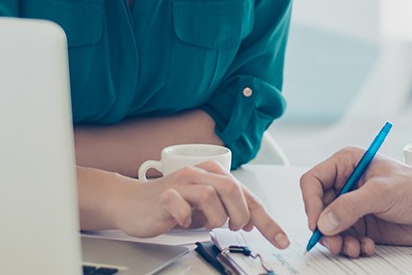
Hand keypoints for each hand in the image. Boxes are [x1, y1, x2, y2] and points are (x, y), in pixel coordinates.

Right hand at [80, 162, 289, 247]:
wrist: (131, 202)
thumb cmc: (169, 203)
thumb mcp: (204, 206)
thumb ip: (227, 209)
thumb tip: (251, 221)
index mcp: (213, 173)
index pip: (247, 195)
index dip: (267, 220)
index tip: (280, 238)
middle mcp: (198, 173)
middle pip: (233, 189)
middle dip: (240, 215)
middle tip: (234, 228)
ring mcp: (180, 183)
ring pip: (211, 196)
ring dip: (214, 218)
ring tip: (206, 224)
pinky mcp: (164, 195)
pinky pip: (181, 204)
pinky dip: (187, 218)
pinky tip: (185, 222)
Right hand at [299, 147, 411, 257]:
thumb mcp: (383, 192)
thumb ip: (351, 206)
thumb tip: (324, 222)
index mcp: (348, 163)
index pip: (314, 180)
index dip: (311, 202)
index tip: (317, 222)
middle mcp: (347, 184)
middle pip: (318, 208)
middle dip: (325, 228)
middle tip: (335, 243)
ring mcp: (354, 206)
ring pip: (329, 227)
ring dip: (338, 241)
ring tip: (354, 248)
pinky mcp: (363, 225)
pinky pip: (344, 239)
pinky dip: (351, 247)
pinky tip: (367, 247)